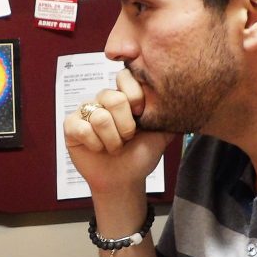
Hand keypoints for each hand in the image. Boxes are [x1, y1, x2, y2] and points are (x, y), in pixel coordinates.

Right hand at [64, 68, 172, 195]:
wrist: (124, 179)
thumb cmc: (140, 155)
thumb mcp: (160, 134)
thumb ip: (170, 115)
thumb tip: (186, 99)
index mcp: (124, 96)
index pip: (124, 77)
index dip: (135, 97)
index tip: (140, 116)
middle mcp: (103, 100)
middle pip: (113, 98)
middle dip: (125, 127)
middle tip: (127, 138)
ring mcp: (85, 111)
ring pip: (100, 117)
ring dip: (111, 140)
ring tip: (113, 147)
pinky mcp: (70, 126)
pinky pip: (81, 127)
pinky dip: (94, 144)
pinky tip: (97, 149)